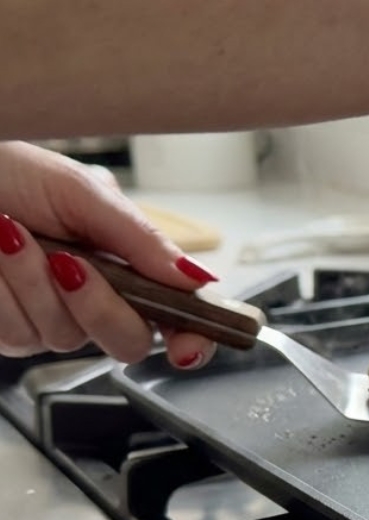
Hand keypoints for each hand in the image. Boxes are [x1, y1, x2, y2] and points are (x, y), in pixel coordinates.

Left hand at [0, 141, 217, 366]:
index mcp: (130, 266)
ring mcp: (51, 320)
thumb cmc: (9, 172)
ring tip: (10, 232)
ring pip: (64, 337)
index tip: (187, 347)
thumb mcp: (84, 193)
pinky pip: (16, 333)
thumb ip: (142, 239)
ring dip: (32, 283)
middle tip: (70, 263)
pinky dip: (2, 291)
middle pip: (128, 342)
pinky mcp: (7, 330)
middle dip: (99, 305)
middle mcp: (97, 300)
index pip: (179, 318)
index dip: (193, 339)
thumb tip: (197, 278)